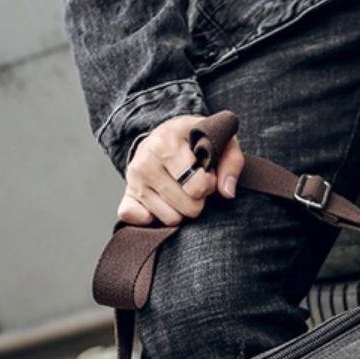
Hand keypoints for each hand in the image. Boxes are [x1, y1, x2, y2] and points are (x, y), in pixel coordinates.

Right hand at [118, 114, 244, 225]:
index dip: (209, 184)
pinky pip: (140, 220)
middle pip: (188, 207)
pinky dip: (155, 219)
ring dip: (182, 210)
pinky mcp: (127, 197)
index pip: (197, 186)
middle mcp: (145, 161)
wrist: (164, 137)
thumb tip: (227, 192)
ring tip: (181, 190)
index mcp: (166, 142)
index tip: (205, 173)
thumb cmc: (194, 140)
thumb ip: (232, 162)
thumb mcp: (218, 139)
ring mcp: (133, 180)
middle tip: (193, 184)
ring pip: (171, 219)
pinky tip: (163, 203)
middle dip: (198, 200)